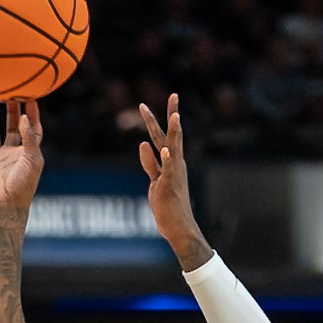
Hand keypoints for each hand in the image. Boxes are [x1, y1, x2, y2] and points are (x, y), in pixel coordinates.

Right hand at [0, 100, 43, 211]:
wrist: (6, 204)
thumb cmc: (24, 184)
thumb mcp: (33, 159)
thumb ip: (29, 137)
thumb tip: (22, 116)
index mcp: (27, 152)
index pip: (32, 129)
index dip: (32, 114)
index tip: (31, 96)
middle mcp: (11, 152)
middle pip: (12, 126)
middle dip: (11, 110)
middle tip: (9, 91)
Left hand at [137, 93, 210, 266]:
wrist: (178, 228)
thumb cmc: (167, 205)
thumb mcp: (154, 181)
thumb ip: (150, 163)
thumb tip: (144, 144)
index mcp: (171, 162)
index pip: (166, 135)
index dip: (164, 117)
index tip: (167, 98)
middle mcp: (175, 164)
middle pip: (171, 135)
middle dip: (172, 115)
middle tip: (174, 94)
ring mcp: (173, 174)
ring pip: (173, 149)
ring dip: (174, 133)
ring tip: (175, 116)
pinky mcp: (168, 186)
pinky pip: (167, 172)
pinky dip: (166, 161)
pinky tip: (165, 151)